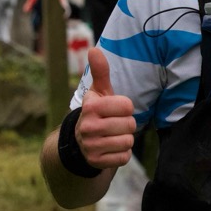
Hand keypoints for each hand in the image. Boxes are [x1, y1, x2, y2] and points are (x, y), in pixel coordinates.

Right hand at [75, 47, 135, 168]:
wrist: (80, 142)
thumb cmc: (97, 112)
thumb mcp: (98, 92)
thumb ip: (100, 72)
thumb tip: (94, 49)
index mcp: (91, 107)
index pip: (128, 106)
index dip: (126, 108)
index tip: (115, 109)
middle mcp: (88, 126)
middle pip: (130, 125)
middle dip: (127, 124)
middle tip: (114, 124)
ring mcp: (91, 146)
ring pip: (128, 141)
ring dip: (125, 139)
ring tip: (113, 135)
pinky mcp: (96, 162)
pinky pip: (124, 157)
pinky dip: (122, 153)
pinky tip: (111, 148)